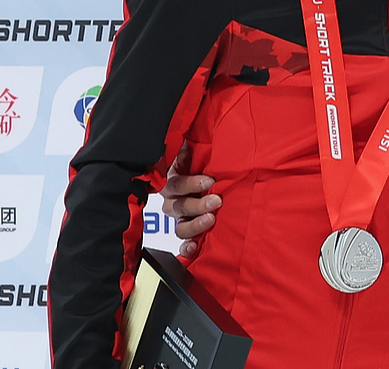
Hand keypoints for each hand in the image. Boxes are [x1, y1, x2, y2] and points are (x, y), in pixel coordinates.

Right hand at [160, 144, 219, 259]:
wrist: (212, 181)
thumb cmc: (203, 165)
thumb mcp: (195, 152)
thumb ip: (189, 146)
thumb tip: (188, 139)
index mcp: (173, 181)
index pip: (176, 184)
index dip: (191, 184)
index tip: (209, 181)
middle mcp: (173, 201)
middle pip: (179, 207)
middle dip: (198, 204)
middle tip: (216, 201)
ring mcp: (180, 218)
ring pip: (180, 226)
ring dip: (195, 224)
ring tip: (211, 219)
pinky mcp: (189, 232)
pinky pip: (183, 243)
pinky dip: (187, 248)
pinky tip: (193, 248)